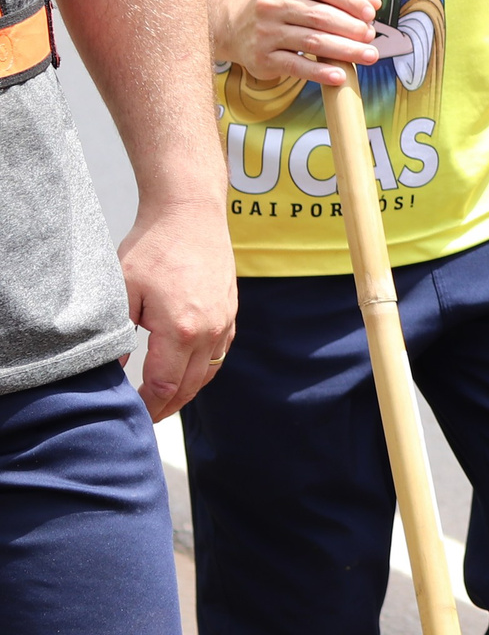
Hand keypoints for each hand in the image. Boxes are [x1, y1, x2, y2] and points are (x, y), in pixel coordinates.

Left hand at [118, 199, 235, 420]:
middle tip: (144, 419)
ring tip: (164, 403)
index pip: (163, 385)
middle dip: (165, 407)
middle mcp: (210, 330)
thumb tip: (110, 372)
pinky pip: (220, 354)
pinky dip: (203, 371)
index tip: (131, 415)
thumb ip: (117, 336)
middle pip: (189, 387)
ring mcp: (225, 322)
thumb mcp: (122, 291)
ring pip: (208, 373)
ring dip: (186, 393)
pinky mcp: (231, 312)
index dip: (147, 407)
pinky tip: (186, 373)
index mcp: (182, 328)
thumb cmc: (154, 248)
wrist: (191, 215)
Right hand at [210, 0, 378, 85]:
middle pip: (320, 16)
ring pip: (312, 42)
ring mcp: (264, 31)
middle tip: (370, 36)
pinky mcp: (262, 58)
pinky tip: (340, 75)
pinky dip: (320, 72)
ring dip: (345, 50)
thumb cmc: (283, 4)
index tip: (370, 13)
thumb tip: (373, 3)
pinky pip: (296, 66)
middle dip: (351, 28)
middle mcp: (270, 3)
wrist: (236, 25)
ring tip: (369, 56)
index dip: (349, 0)